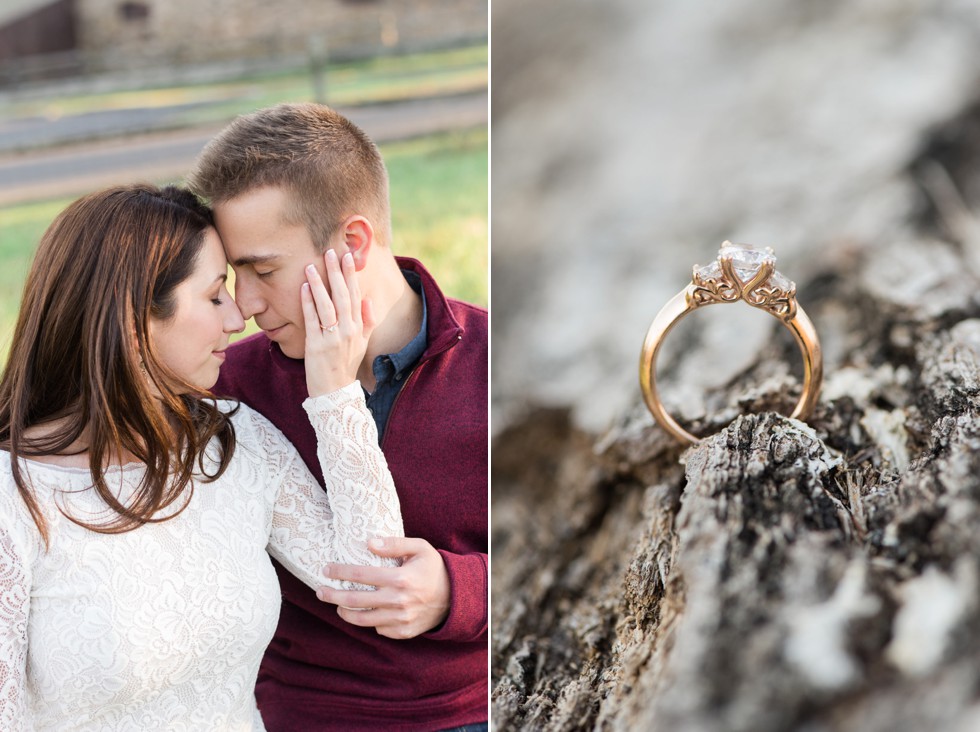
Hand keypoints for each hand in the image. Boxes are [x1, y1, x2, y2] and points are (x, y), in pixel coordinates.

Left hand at [301, 249, 374, 396]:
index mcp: (358, 328)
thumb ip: (367, 321)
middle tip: (330, 252)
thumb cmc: (346, 365)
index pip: (356, 296)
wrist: (335, 392)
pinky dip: (308, 303)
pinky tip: (304, 288)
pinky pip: (312, 320)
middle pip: (343, 296)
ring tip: (312, 266)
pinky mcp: (316, 346)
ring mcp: (332, 338)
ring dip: (319, 284)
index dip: (351, 275)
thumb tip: (368, 299)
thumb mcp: (362, 343)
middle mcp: (348, 331)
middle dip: (336, 273)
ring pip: (327, 306)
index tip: (347, 256)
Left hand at [317, 537, 450, 638]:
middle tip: (320, 591)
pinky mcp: (403, 632)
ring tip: (337, 604)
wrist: (455, 597)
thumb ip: (394, 544)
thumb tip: (369, 542)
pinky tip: (366, 612)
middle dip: (332, 595)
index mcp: (401, 578)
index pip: (361, 574)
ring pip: (362, 619)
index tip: (325, 569)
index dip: (340, 571)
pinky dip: (370, 621)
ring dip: (345, 612)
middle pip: (355, 600)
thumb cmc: (433, 568)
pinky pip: (378, 629)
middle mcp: (398, 601)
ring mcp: (400, 620)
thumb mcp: (420, 548)